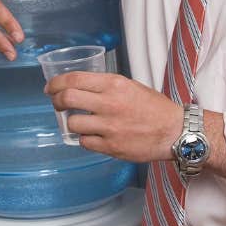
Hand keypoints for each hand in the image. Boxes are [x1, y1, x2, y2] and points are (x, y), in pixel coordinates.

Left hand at [45, 72, 182, 162]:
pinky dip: (85, 139)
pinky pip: (84, 142)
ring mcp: (109, 127)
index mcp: (114, 84)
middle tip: (56, 103)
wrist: (175, 131)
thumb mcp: (129, 85)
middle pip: (67, 98)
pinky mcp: (111, 147)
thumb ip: (105, 86)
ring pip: (72, 123)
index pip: (74, 79)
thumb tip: (79, 87)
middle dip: (56, 101)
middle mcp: (109, 104)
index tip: (50, 87)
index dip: (56, 83)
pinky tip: (93, 135)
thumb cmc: (154, 107)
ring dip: (72, 122)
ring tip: (80, 121)